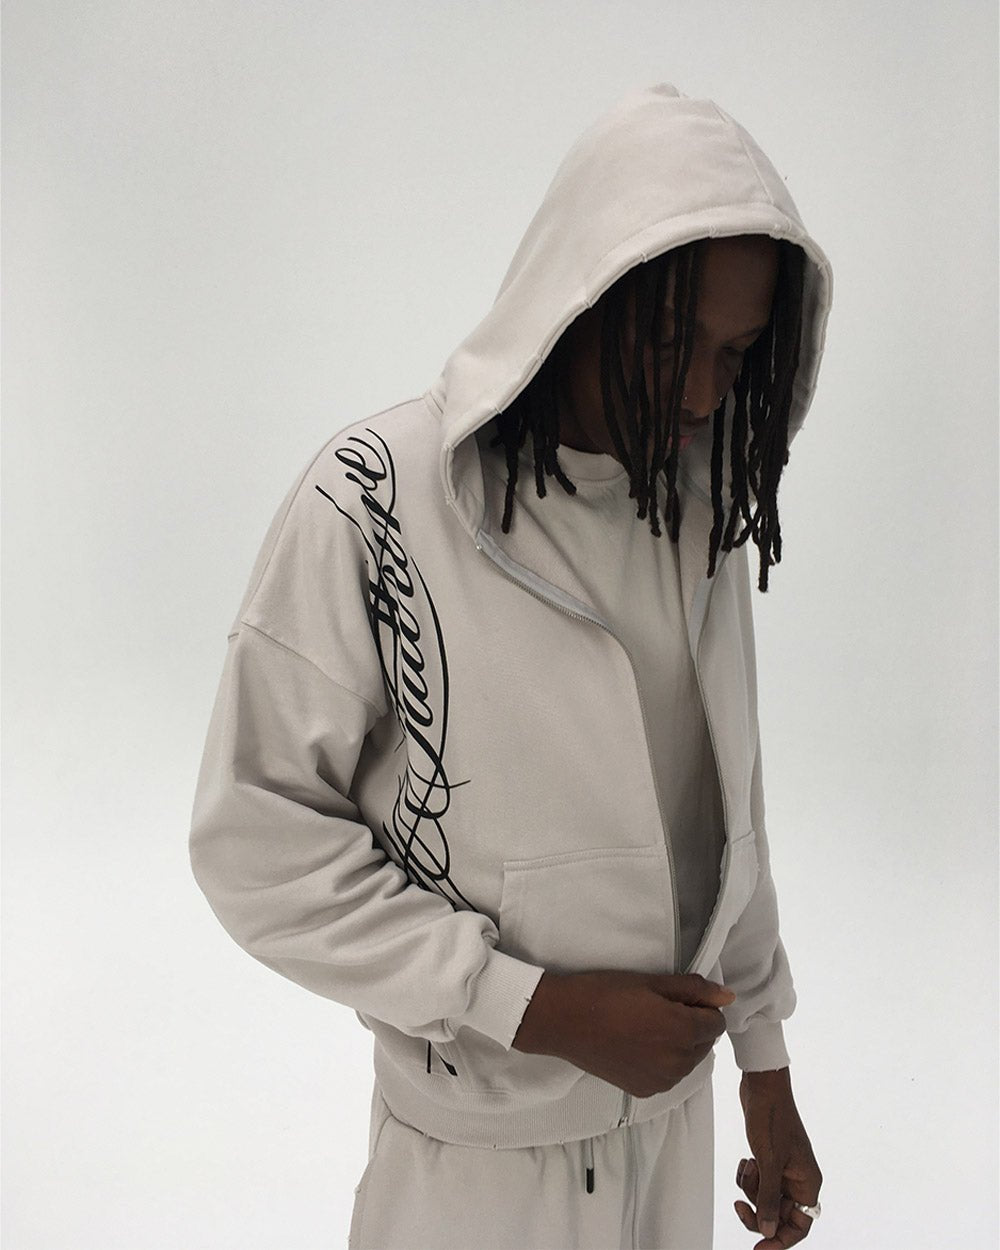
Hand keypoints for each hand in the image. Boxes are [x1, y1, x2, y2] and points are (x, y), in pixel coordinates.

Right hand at [511, 970, 734, 1096]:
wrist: (565, 1021)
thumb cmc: (607, 993)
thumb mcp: (652, 982)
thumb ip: (693, 989)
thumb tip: (729, 997)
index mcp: (683, 1031)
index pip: (716, 1021)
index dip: (699, 1006)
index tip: (674, 998)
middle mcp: (679, 1062)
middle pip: (704, 1042)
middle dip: (691, 1025)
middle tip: (656, 1009)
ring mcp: (662, 1081)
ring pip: (688, 1060)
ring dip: (678, 1045)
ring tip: (645, 1027)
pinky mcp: (645, 1091)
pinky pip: (668, 1075)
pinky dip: (662, 1061)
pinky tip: (636, 1046)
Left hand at [734, 1068, 821, 1246]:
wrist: (762, 1086)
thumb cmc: (771, 1118)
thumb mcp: (768, 1162)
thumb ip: (768, 1198)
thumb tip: (768, 1231)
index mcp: (808, 1183)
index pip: (799, 1226)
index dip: (780, 1240)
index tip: (759, 1249)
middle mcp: (799, 1179)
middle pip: (779, 1214)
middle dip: (758, 1210)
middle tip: (739, 1207)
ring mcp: (784, 1169)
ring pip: (765, 1198)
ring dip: (751, 1189)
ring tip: (748, 1166)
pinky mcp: (770, 1159)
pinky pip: (758, 1181)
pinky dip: (748, 1175)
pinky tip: (746, 1160)